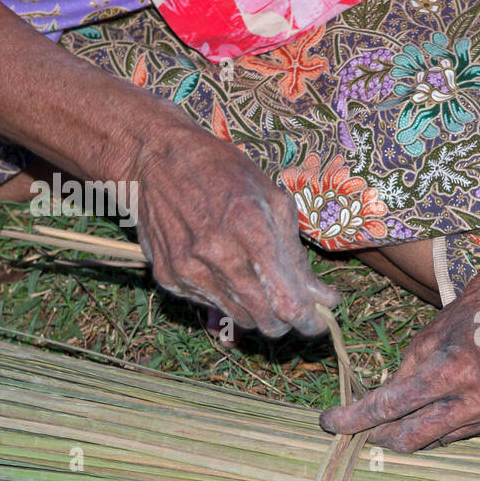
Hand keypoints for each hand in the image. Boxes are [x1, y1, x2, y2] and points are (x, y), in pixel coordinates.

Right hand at [131, 124, 338, 338]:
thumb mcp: (273, 201)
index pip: (287, 302)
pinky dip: (227, 298)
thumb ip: (296, 256)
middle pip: (265, 321)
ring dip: (258, 311)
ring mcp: (188, 269)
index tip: (318, 322)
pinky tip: (226, 270)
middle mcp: (217, 255)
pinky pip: (210, 305)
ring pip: (240, 318)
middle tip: (294, 306)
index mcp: (250, 230)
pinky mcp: (168, 277)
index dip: (309, 321)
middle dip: (286, 320)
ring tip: (261, 284)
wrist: (156, 158)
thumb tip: (323, 298)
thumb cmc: (224, 172)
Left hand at [319, 268, 479, 450]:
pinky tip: (454, 401)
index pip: (391, 407)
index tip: (330, 423)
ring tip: (418, 403)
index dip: (355, 419)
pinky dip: (450, 423)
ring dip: (420, 426)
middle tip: (363, 427)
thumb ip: (400, 379)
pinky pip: (465, 435)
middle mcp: (478, 398)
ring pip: (438, 439)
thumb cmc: (472, 314)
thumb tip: (372, 412)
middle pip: (413, 438)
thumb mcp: (427, 339)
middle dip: (382, 434)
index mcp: (453, 370)